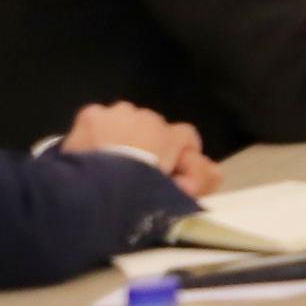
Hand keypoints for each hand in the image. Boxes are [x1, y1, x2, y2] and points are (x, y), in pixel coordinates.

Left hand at [63, 102, 214, 194]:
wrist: (99, 188)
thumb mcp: (178, 192)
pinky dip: (93, 134)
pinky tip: (88, 152)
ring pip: (125, 120)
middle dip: (146, 144)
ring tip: (107, 162)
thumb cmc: (141, 192)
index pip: (187, 137)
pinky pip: (97, 119)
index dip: (179, 156)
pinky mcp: (91, 115)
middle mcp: (150, 117)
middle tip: (132, 171)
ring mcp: (120, 114)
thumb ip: (201, 178)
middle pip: (153, 128)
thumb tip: (217, 171)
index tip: (169, 174)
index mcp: (173, 136)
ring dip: (120, 135)